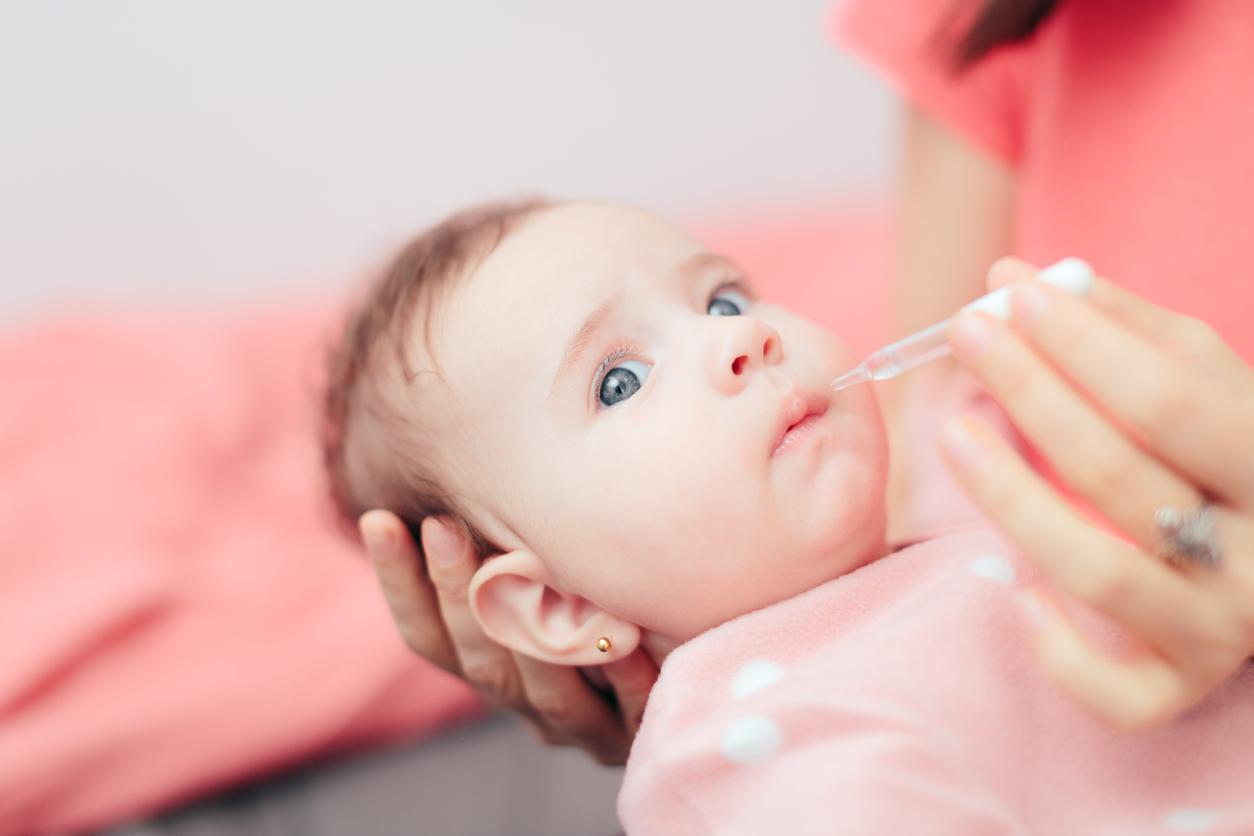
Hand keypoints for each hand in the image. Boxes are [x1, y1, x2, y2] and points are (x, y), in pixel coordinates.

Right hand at [358, 509, 656, 764]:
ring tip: (524, 570)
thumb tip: (459, 449)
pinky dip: (625, 678)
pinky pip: (629, 712)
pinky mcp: (637, 740)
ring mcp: (579, 728)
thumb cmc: (602, 610)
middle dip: (454, 592)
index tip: (378, 520)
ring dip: (531, 631)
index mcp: (491, 669)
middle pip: (478, 659)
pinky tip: (628, 641)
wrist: (679, 707)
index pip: (425, 637)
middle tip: (442, 525)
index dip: (398, 583)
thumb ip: (508, 544)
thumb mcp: (545, 578)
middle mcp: (525, 705)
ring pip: (543, 688)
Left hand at [940, 257, 1253, 729]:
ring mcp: (1223, 630)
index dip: (1082, 344)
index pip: (1168, 399)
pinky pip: (1116, 694)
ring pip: (1099, 572)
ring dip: (1011, 497)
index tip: (1010, 292)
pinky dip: (1060, 648)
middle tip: (968, 332)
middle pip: (1122, 474)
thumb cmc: (1223, 452)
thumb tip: (1018, 275)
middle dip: (1032, 393)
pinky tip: (1012, 588)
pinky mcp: (1182, 687)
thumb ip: (1124, 329)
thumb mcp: (1202, 381)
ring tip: (954, 429)